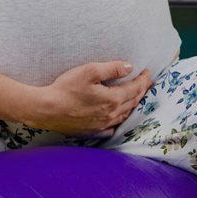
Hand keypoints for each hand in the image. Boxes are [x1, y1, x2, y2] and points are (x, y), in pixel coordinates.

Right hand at [27, 61, 153, 138]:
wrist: (47, 109)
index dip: (143, 79)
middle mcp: (111, 114)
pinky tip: (118, 118)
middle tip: (147, 83)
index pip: (135, 88)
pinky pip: (112, 128)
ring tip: (137, 97)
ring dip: (133, 105)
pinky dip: (119, 121)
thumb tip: (129, 67)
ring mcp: (102, 124)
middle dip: (142, 91)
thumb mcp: (89, 71)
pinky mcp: (93, 130)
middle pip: (132, 102)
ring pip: (124, 115)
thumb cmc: (66, 87)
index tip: (148, 72)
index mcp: (112, 99)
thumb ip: (112, 68)